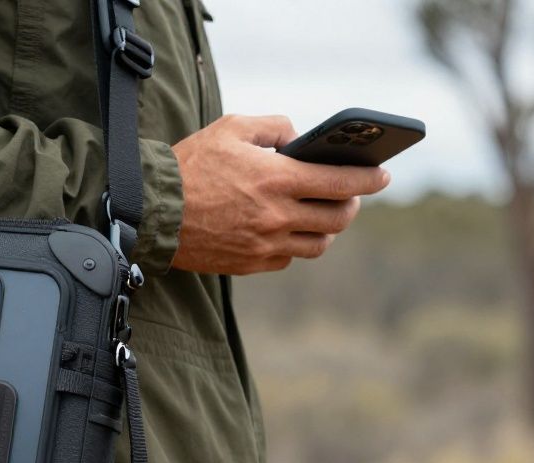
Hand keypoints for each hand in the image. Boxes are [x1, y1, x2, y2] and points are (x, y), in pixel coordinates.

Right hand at [170, 115, 389, 274]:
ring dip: (327, 229)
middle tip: (350, 195)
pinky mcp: (249, 264)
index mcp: (277, 179)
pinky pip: (287, 258)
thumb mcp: (231, 129)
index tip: (383, 174)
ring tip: (321, 215)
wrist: (150, 212)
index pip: (342, 182)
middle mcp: (277, 216)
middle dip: (352, 205)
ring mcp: (264, 245)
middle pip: (338, 218)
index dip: (370, 179)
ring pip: (318, 244)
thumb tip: (298, 138)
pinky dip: (294, 244)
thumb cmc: (189, 166)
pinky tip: (286, 230)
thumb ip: (274, 127)